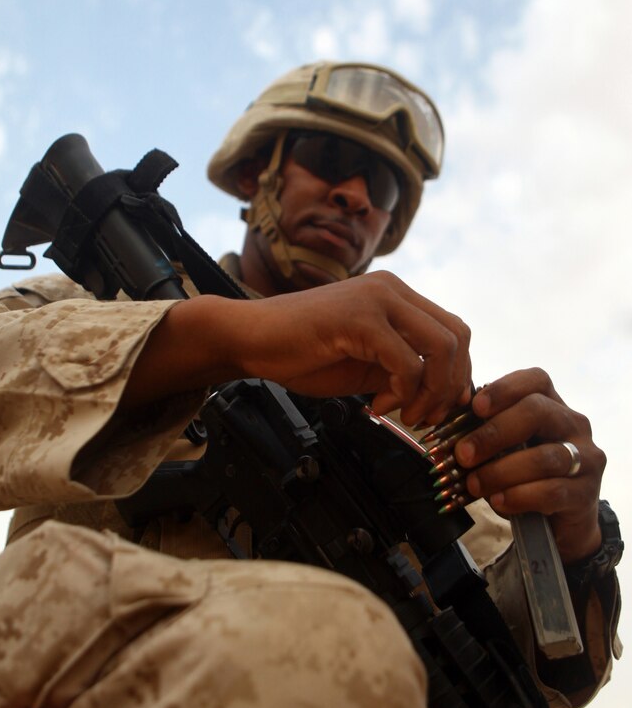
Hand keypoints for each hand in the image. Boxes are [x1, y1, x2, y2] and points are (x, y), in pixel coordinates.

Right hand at [123, 270, 471, 427]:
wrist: (250, 340)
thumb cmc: (301, 353)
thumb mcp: (366, 364)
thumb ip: (402, 371)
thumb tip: (442, 395)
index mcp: (396, 296)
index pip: (454, 330)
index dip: (457, 374)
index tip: (438, 408)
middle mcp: (392, 289)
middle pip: (458, 336)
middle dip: (451, 386)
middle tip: (425, 418)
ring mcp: (377, 299)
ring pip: (441, 347)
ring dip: (431, 393)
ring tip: (403, 415)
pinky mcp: (358, 318)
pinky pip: (406, 362)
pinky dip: (401, 393)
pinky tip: (375, 408)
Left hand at [454, 368, 605, 563]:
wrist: (559, 521)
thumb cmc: (525, 477)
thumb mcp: (503, 450)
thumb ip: (483, 435)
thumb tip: (444, 431)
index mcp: (551, 405)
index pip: (536, 380)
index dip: (505, 389)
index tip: (475, 407)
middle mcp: (573, 425)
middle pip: (538, 412)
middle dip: (494, 432)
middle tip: (463, 454)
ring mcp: (585, 458)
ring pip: (544, 457)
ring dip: (501, 471)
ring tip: (474, 484)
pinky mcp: (585, 493)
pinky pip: (552, 491)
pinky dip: (519, 496)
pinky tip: (499, 501)